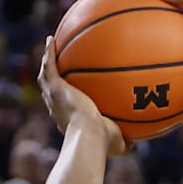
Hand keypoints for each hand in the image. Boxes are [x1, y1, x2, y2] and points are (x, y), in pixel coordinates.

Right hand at [38, 36, 128, 155]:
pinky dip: (48, 52)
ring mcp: (55, 96)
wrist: (90, 135)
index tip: (70, 93)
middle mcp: (58, 107)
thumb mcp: (118, 144)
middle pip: (51, 90)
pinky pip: (49, 65)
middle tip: (56, 67)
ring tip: (50, 46)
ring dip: (47, 61)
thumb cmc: (104, 142)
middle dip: (52, 79)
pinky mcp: (56, 87)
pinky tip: (50, 39)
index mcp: (69, 119)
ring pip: (45, 76)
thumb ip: (127, 142)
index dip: (65, 99)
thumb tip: (136, 143)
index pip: (64, 107)